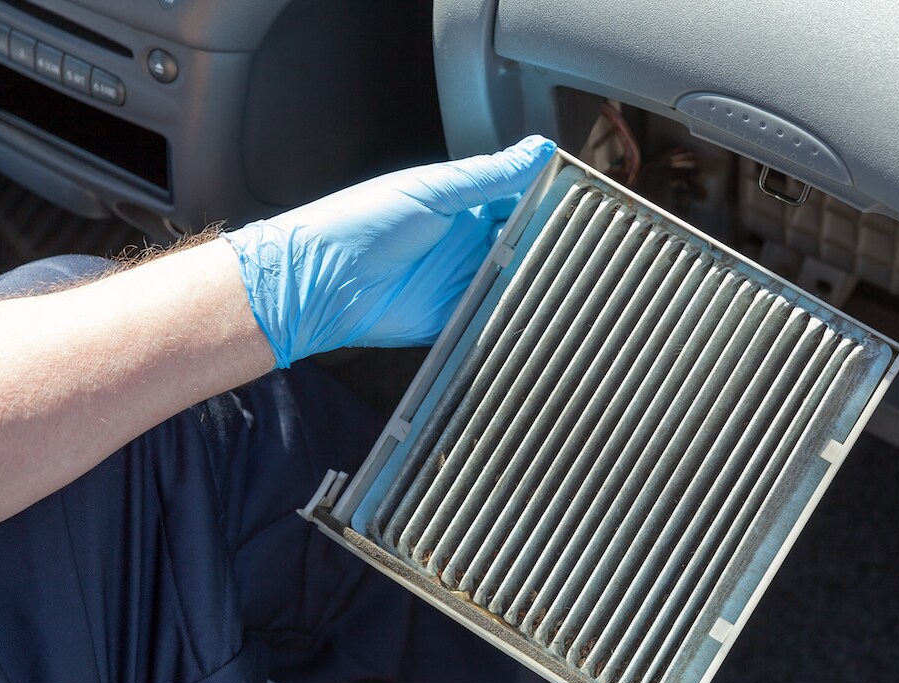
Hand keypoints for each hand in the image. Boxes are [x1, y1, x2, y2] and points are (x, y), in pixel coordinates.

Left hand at [222, 135, 555, 367]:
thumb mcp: (432, 189)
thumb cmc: (360, 223)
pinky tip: (531, 304)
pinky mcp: (456, 317)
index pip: (518, 197)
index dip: (547, 198)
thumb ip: (489, 175)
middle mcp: (467, 243)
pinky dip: (512, 311)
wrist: (320, 281)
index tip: (578, 198)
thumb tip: (538, 149)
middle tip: (575, 241)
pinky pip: (495, 315)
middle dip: (547, 241)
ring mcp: (463, 281)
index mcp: (461, 204)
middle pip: (524, 240)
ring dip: (533, 277)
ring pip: (516, 279)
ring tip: (559, 272)